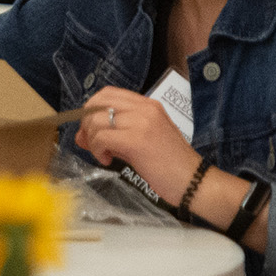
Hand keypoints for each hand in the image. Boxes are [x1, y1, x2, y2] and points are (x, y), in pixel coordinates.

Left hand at [71, 87, 197, 200]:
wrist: (194, 181)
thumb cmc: (168, 165)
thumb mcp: (139, 141)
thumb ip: (112, 134)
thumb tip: (82, 135)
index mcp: (148, 105)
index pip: (108, 93)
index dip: (91, 109)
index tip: (89, 129)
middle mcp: (145, 109)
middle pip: (98, 102)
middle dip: (86, 122)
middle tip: (91, 142)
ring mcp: (142, 122)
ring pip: (96, 120)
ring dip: (92, 139)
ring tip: (103, 154)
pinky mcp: (137, 140)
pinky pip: (102, 137)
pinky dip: (97, 149)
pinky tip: (107, 160)